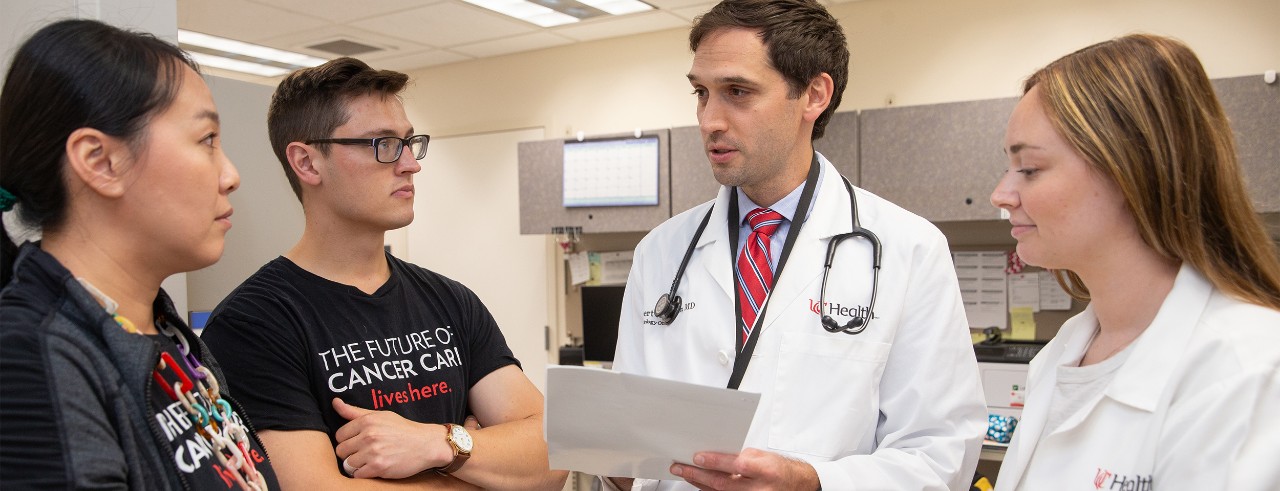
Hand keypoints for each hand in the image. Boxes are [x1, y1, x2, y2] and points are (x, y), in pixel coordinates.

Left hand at [331, 398, 452, 478]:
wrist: (426, 444)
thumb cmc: (403, 429)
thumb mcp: (381, 415)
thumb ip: (355, 412)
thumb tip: (335, 402)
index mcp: (367, 421)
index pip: (339, 435)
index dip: (347, 440)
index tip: (358, 442)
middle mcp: (369, 436)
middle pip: (341, 450)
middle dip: (350, 453)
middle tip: (363, 453)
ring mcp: (373, 452)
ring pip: (348, 464)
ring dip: (356, 465)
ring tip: (369, 461)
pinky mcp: (379, 467)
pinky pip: (358, 475)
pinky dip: (364, 474)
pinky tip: (374, 467)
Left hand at [669, 448, 818, 490]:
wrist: (796, 486)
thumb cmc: (778, 469)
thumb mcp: (762, 457)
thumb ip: (740, 457)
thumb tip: (714, 457)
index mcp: (765, 470)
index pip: (736, 465)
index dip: (715, 461)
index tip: (697, 457)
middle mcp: (759, 490)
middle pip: (723, 484)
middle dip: (698, 474)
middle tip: (680, 467)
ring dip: (699, 483)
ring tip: (685, 473)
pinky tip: (699, 485)